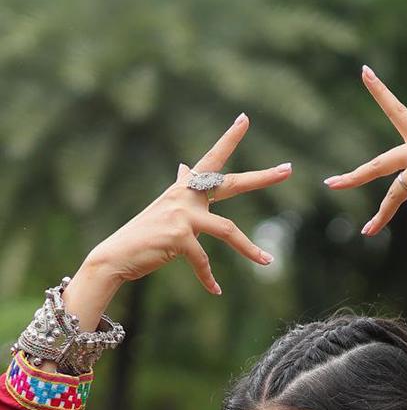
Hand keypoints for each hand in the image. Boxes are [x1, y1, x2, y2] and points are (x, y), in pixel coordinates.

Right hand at [88, 115, 292, 294]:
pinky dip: (209, 279)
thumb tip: (183, 166)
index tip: (245, 119)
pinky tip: (215, 290)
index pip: (211, 159)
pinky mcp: (179, 238)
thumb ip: (180, 187)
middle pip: (231, 184)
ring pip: (227, 231)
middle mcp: (186, 197)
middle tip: (288, 170)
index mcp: (185, 189)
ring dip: (250, 249)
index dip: (229, 139)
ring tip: (268, 261)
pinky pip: (204, 262)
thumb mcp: (164, 207)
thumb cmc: (145, 234)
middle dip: (261, 178)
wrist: (116, 255)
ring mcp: (182, 215)